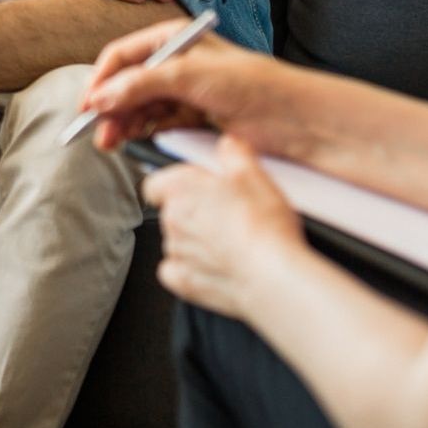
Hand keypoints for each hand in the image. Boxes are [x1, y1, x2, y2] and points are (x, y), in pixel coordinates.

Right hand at [83, 23, 317, 154]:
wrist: (293, 119)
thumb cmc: (253, 85)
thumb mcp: (191, 76)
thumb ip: (143, 84)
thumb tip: (102, 97)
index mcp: (174, 39)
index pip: (122, 55)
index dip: (100, 79)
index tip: (86, 106)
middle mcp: (175, 62)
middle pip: (126, 83)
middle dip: (109, 106)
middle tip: (97, 132)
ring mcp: (182, 91)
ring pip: (137, 106)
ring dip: (121, 123)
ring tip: (111, 142)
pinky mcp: (191, 118)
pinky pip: (154, 124)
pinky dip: (139, 132)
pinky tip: (131, 141)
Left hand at [142, 135, 304, 319]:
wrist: (272, 274)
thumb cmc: (262, 225)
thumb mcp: (254, 174)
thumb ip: (234, 153)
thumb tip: (227, 145)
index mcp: (180, 188)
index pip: (156, 183)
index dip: (175, 183)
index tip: (197, 185)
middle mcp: (171, 221)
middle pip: (172, 211)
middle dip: (195, 211)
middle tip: (227, 211)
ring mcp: (177, 253)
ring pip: (179, 241)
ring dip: (197, 240)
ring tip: (231, 240)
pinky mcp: (185, 283)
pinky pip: (178, 272)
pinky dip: (194, 268)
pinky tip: (218, 263)